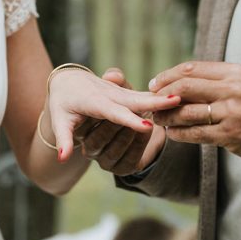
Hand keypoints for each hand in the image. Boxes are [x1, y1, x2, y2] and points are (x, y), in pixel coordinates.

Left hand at [47, 67, 179, 161]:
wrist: (69, 80)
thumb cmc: (63, 104)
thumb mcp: (59, 121)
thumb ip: (63, 139)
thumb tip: (62, 158)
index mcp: (92, 102)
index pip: (113, 113)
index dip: (130, 120)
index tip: (147, 126)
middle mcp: (108, 94)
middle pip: (134, 100)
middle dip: (154, 102)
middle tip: (176, 100)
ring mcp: (118, 91)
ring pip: (141, 95)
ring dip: (160, 97)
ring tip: (181, 98)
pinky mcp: (124, 91)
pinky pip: (142, 94)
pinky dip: (157, 96)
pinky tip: (175, 97)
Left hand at [150, 61, 240, 164]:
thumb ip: (214, 81)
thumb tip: (177, 81)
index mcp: (234, 72)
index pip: (191, 68)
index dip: (167, 76)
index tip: (154, 84)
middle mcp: (232, 88)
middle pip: (184, 86)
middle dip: (162, 94)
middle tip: (151, 102)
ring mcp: (231, 112)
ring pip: (186, 111)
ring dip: (167, 116)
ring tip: (159, 120)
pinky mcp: (229, 134)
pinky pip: (194, 132)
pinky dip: (178, 133)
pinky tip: (172, 133)